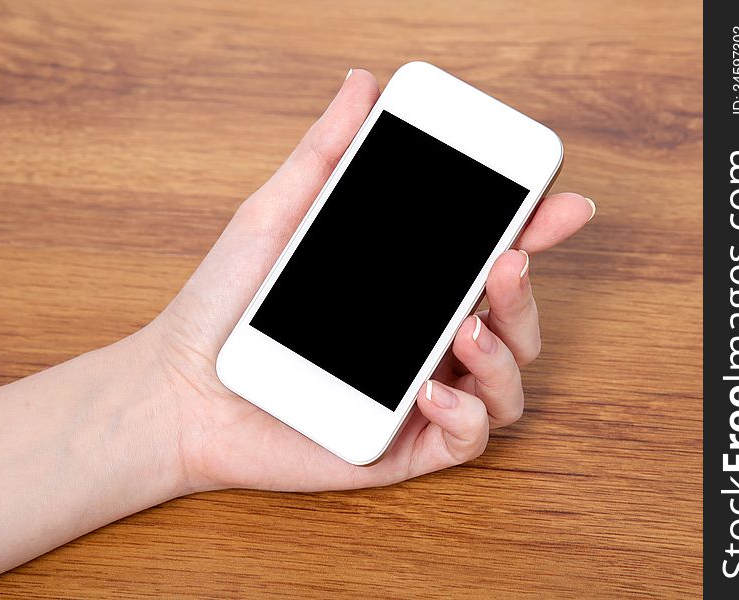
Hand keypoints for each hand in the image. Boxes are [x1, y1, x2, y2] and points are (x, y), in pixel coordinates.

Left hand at [149, 69, 594, 492]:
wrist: (181, 387)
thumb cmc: (227, 304)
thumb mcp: (278, 217)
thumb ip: (325, 154)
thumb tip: (361, 84)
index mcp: (410, 287)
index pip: (488, 256)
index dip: (533, 229)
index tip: (557, 200)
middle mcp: (426, 339)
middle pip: (515, 319)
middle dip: (525, 289)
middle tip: (507, 258)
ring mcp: (422, 394)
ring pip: (509, 381)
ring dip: (507, 351)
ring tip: (465, 327)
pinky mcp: (406, 446)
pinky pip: (469, 440)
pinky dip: (466, 414)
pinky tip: (430, 388)